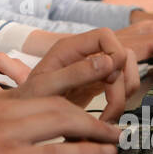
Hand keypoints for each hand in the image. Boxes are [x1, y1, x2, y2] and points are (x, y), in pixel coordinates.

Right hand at [0, 96, 121, 153]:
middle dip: (93, 116)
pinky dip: (85, 152)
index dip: (74, 105)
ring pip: (63, 121)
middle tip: (116, 128)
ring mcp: (4, 134)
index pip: (43, 98)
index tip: (93, 116)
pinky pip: (55, 152)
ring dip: (97, 130)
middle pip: (60, 105)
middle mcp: (2, 113)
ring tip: (117, 141)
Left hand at [7, 28, 138, 121]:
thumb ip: (76, 73)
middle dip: (122, 83)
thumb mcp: (48, 87)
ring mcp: (94, 69)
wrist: (25, 117)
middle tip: (111, 108)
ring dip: (124, 95)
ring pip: (127, 71)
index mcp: (70, 48)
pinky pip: (122, 86)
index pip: (105, 36)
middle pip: (122, 56)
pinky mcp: (98, 84)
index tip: (110, 78)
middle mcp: (85, 55)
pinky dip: (122, 102)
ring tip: (109, 117)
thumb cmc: (29, 100)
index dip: (115, 53)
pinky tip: (108, 118)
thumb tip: (108, 62)